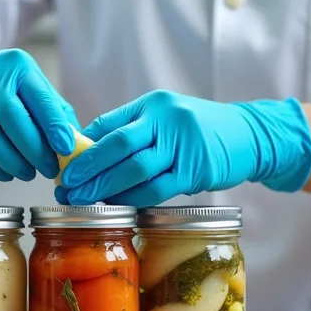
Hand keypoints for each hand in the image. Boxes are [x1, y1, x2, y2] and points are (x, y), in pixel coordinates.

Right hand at [0, 46, 77, 181]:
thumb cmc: (4, 84)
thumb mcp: (32, 86)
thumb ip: (55, 113)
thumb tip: (77, 146)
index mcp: (17, 66)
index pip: (38, 98)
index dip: (54, 127)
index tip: (66, 150)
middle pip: (11, 118)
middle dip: (34, 150)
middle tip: (49, 170)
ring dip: (13, 163)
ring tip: (28, 173)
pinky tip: (7, 173)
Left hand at [56, 90, 310, 206]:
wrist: (250, 135)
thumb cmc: (199, 130)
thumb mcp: (166, 119)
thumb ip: (132, 131)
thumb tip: (86, 153)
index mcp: (152, 104)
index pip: (107, 125)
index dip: (81, 147)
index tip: (61, 166)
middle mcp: (165, 118)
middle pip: (116, 146)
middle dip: (87, 170)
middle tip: (65, 189)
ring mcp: (182, 143)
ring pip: (135, 169)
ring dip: (106, 188)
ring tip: (84, 201)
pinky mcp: (196, 169)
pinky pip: (157, 188)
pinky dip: (134, 199)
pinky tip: (117, 206)